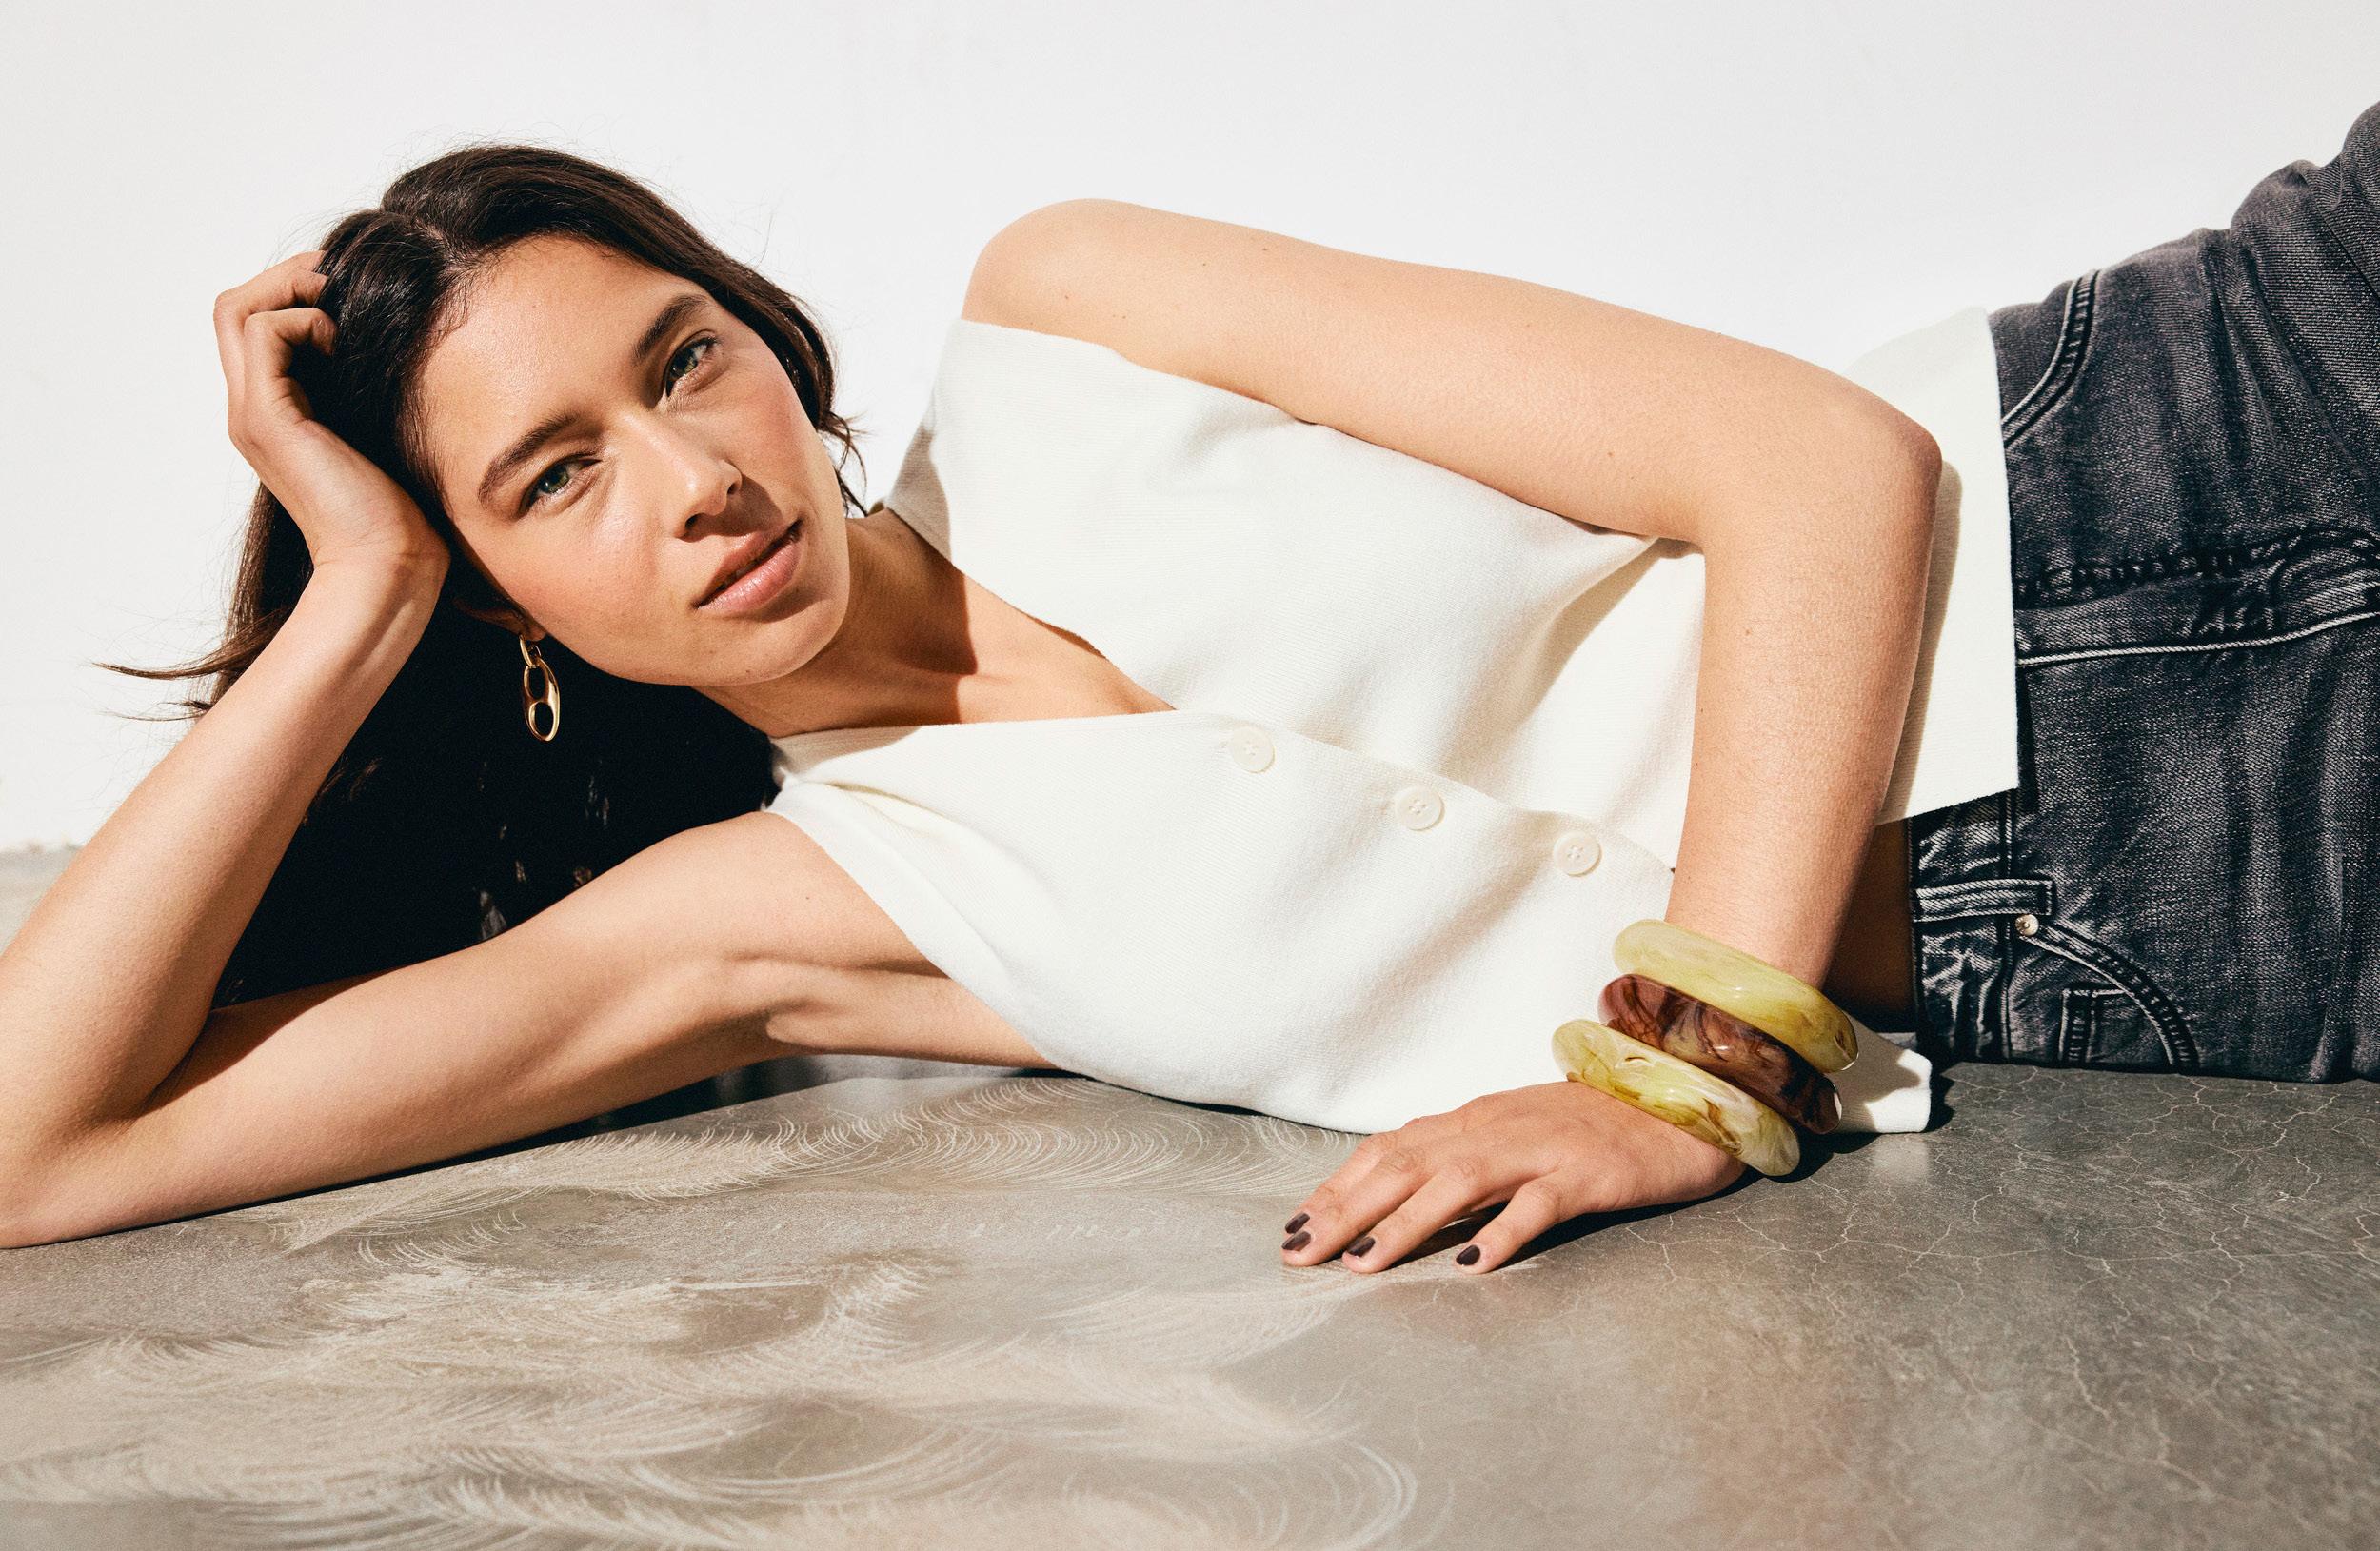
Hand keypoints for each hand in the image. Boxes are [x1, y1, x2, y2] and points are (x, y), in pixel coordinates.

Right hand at [214, 248, 447, 583]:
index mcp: (275, 412)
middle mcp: (252, 410)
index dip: (293, 292)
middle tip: (338, 280)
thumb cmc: (400, 512)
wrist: (388, 566)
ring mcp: (253, 414)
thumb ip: (368, 391)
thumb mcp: (384, 431)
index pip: (254, 325)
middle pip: (233, 308)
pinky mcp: (268, 419)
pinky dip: (302, 321)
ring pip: (237, 310)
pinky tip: (341, 343)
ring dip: (291, 290)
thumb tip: (392, 340)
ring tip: (340, 309)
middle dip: (286, 277)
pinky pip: (263, 334)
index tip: (347, 292)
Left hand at [1279, 1078, 1748, 1274]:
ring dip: (1404, 1223)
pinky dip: (1503, 1233)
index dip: (1338, 1186)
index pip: (1389, 1149)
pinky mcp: (1588, 1174)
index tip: (1295, 1226)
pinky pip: (1540, 1204)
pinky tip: (1472, 1266)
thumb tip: (1396, 1189)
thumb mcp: (1515, 1132)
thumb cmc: (1595, 1124)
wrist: (1683, 1096)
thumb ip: (1461, 1154)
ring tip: (1361, 1263)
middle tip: (1298, 1252)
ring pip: (1458, 1182)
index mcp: (1474, 1121)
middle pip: (1405, 1165)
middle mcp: (1496, 1128)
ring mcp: (1542, 1149)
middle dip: (1345, 1209)